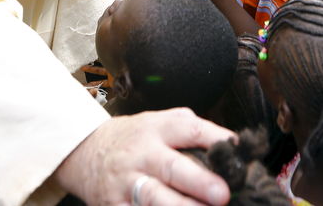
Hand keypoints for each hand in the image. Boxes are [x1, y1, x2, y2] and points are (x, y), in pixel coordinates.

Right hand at [54, 108, 232, 205]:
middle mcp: (141, 155)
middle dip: (198, 182)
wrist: (86, 152)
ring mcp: (126, 183)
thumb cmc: (135, 140)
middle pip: (171, 167)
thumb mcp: (157, 123)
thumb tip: (231, 148)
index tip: (236, 149)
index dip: (213, 138)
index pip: (188, 129)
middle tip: (222, 195)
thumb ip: (189, 130)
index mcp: (156, 129)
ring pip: (152, 198)